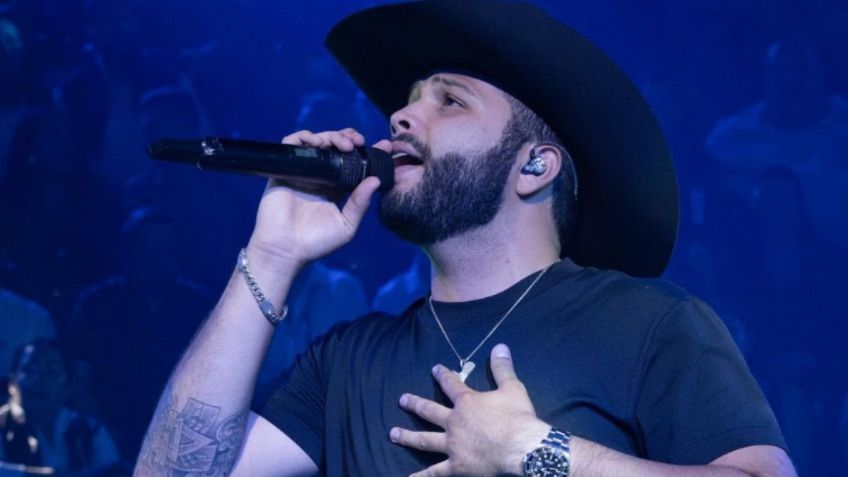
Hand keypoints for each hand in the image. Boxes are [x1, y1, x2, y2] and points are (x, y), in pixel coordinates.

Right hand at [248, 128, 392, 269]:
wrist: (285, 249)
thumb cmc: (316, 243)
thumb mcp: (346, 226)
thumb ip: (360, 204)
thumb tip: (376, 180)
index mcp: (336, 187)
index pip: (353, 162)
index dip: (367, 151)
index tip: (383, 145)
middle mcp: (320, 176)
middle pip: (335, 146)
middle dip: (348, 137)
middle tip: (357, 141)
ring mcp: (302, 171)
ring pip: (317, 141)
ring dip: (331, 135)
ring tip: (342, 144)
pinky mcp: (284, 169)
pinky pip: (291, 144)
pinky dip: (304, 137)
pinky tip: (317, 142)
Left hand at [390, 344, 550, 475]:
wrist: (521, 447)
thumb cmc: (517, 417)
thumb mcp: (513, 388)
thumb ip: (502, 368)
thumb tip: (500, 346)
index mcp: (467, 402)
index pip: (451, 384)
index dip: (442, 376)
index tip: (434, 369)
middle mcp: (454, 422)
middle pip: (429, 411)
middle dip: (415, 404)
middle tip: (401, 399)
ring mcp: (452, 445)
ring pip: (425, 440)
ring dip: (408, 436)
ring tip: (393, 433)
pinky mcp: (456, 466)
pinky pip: (436, 472)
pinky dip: (422, 476)